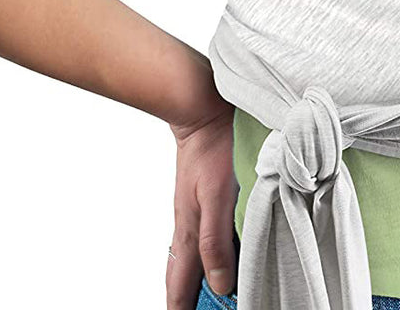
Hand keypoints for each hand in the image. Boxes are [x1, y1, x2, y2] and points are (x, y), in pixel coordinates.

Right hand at [166, 94, 239, 309]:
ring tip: (211, 299)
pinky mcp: (201, 199)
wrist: (202, 110)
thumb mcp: (218, 196)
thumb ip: (217, 240)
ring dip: (198, 282)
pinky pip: (201, 238)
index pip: (179, 287)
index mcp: (190, 233)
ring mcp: (192, 213)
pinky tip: (220, 255)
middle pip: (182, 278)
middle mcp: (188, 227)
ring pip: (191, 259)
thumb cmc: (212, 148)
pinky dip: (207, 257)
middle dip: (187, 302)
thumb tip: (219, 284)